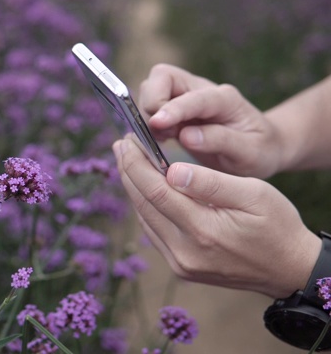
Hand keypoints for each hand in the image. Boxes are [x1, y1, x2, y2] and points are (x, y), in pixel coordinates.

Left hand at [113, 136, 319, 298]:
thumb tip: (171, 171)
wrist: (288, 269)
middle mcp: (184, 252)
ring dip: (134, 188)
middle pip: (144, 205)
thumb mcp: (255, 195)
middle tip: (121, 145)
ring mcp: (180, 263)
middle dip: (129, 171)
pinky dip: (146, 206)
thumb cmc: (276, 226)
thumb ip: (211, 183)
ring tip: (128, 161)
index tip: (128, 140)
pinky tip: (143, 187)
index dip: (137, 164)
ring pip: (145, 218)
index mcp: (204, 231)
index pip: (156, 191)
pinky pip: (154, 231)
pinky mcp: (180, 267)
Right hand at [139, 64, 283, 177]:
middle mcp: (202, 90)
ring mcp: (186, 96)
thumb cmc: (259, 149)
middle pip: (162, 77)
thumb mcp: (250, 152)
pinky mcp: (174, 108)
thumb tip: (186, 136)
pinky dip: (146, 121)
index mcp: (225, 99)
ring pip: (151, 88)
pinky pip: (150, 105)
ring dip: (147, 113)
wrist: (263, 146)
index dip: (173, 108)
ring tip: (163, 138)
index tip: (156, 124)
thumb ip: (220, 141)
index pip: (193, 97)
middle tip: (161, 133)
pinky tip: (160, 139)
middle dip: (152, 102)